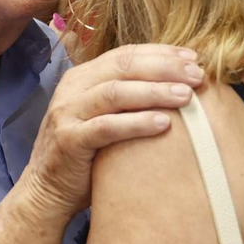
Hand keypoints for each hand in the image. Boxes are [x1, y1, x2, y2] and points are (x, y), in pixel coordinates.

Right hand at [21, 43, 203, 220]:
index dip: (161, 53)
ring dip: (154, 91)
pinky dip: (137, 123)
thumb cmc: (86, 155)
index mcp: (83, 76)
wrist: (46, 191)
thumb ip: (128, 99)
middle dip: (164, 67)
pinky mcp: (69, 140)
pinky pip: (106, 127)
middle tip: (197, 75)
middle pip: (123, 66)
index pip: (126, 53)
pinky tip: (164, 123)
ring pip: (115, 91)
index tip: (194, 58)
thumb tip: (179, 85)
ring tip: (186, 96)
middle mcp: (73, 88)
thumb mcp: (104, 117)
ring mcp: (68, 112)